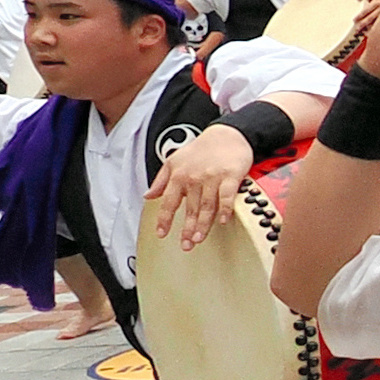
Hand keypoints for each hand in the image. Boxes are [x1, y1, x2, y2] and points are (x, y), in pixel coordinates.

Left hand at [144, 122, 261, 250]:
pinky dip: (226, 209)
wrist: (227, 134)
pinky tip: (224, 221)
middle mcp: (194, 178)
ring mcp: (212, 178)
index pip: (168, 202)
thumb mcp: (174, 161)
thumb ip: (161, 180)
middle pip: (189, 208)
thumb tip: (148, 196)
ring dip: (203, 224)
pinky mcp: (231, 176)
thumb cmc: (201, 149)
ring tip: (199, 239)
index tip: (162, 233)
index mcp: (179, 175)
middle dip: (187, 229)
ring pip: (206, 206)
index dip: (164, 219)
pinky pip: (227, 196)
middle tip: (186, 245)